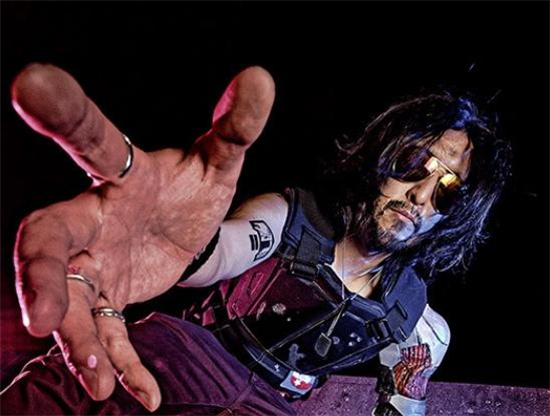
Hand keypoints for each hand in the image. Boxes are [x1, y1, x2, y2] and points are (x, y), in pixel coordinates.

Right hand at [11, 63, 274, 409]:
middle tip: (42, 320)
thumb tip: (259, 78)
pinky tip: (137, 395)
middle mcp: (94, 216)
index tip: (30, 84)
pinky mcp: (108, 297)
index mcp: (123, 172)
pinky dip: (118, 363)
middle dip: (38, 275)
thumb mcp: (219, 159)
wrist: (187, 224)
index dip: (62, 112)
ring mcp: (94, 261)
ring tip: (97, 381)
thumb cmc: (191, 186)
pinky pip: (106, 333)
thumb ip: (236, 124)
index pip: (92, 139)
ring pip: (69, 300)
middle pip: (46, 238)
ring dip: (78, 340)